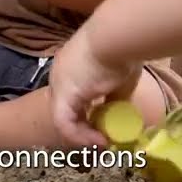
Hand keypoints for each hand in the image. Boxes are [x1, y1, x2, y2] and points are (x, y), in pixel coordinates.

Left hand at [49, 29, 141, 146]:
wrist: (117, 38)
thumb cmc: (123, 52)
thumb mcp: (120, 79)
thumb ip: (115, 97)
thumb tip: (120, 114)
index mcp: (73, 67)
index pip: (73, 97)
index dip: (87, 115)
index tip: (105, 128)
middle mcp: (60, 75)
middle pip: (66, 108)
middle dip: (84, 127)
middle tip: (102, 140)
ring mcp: (58, 83)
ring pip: (64, 118)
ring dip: (83, 135)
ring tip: (101, 143)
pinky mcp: (62, 94)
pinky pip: (65, 123)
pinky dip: (80, 136)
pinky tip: (98, 140)